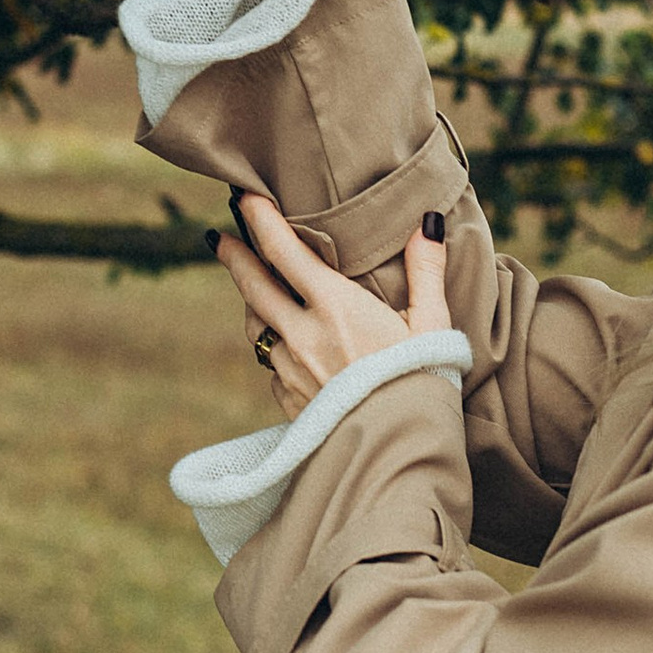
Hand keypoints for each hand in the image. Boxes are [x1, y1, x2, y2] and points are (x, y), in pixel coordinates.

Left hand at [215, 194, 451, 418]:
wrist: (398, 456)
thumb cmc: (422, 385)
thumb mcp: (433, 326)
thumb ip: (426, 271)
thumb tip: (427, 222)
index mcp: (335, 307)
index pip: (282, 251)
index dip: (259, 219)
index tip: (244, 195)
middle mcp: (302, 335)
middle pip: (253, 286)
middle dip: (234, 256)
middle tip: (220, 237)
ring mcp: (290, 371)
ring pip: (257, 327)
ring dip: (253, 304)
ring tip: (256, 290)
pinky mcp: (288, 402)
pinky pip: (271, 365)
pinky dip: (275, 348)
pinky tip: (288, 348)